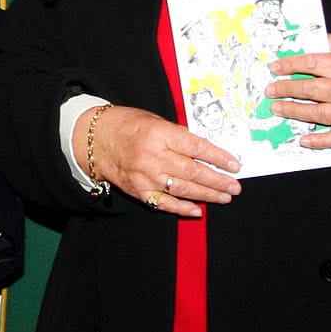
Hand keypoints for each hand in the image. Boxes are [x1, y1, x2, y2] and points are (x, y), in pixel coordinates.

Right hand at [86, 105, 240, 218]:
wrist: (95, 139)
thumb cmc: (127, 125)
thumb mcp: (156, 121)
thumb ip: (179, 136)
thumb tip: (205, 151)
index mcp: (159, 135)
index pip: (197, 148)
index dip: (219, 158)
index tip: (235, 165)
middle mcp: (153, 157)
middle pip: (194, 172)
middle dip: (218, 181)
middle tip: (235, 186)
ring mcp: (146, 177)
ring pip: (183, 190)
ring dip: (207, 195)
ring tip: (225, 196)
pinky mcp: (139, 191)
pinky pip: (164, 203)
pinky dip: (182, 208)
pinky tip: (198, 210)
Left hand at [268, 33, 330, 149]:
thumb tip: (310, 43)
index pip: (312, 64)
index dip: (291, 65)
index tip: (276, 66)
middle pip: (310, 89)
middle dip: (286, 89)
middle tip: (270, 89)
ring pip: (317, 114)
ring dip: (294, 112)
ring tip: (277, 108)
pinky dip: (319, 141)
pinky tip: (303, 139)